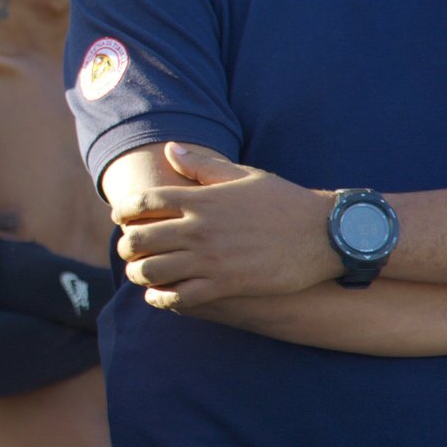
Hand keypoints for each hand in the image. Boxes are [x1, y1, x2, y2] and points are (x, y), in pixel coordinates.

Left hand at [112, 143, 332, 307]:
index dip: (124, 211)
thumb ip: (202, 166)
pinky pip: (179, 297)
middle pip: (139, 239)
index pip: (143, 202)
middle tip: (128, 249)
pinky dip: (161, 298)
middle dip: (126, 245)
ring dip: (138, 273)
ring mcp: (211, 258)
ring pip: (152, 271)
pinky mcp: (225, 284)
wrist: (323, 233)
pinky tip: (159, 296)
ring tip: (140, 272)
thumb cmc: (283, 200)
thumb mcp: (243, 175)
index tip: (122, 217)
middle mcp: (199, 228)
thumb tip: (171, 149)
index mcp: (200, 199)